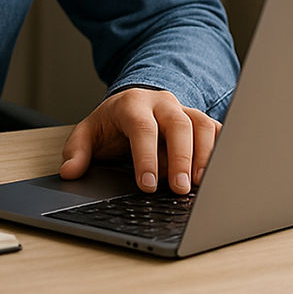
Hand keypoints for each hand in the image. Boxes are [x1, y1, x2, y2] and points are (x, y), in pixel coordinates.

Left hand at [59, 88, 220, 193]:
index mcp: (132, 104)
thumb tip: (70, 172)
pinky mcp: (200, 122)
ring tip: (199, 185)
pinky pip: (218, 131)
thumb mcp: (88, 133)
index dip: (146, 156)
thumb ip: (77, 151)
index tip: (148, 185)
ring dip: (204, 155)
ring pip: (203, 125)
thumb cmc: (112, 124)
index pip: (142, 127)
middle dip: (180, 157)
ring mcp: (184, 110)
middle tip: (179, 189)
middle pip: (178, 124)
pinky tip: (219, 175)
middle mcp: (162, 104)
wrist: (132, 105)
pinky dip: (222, 151)